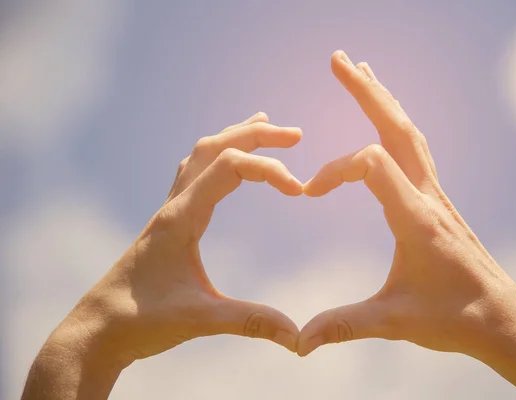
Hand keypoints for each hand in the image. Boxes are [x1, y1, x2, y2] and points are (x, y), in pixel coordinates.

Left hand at [54, 112, 302, 367]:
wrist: (97, 329)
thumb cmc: (140, 321)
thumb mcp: (199, 320)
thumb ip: (250, 322)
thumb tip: (297, 335)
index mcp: (181, 217)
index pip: (230, 167)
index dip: (270, 169)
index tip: (300, 191)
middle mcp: (175, 205)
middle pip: (215, 147)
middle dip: (257, 135)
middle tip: (295, 136)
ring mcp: (170, 211)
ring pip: (201, 155)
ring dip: (235, 137)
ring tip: (264, 125)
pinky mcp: (170, 222)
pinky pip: (194, 172)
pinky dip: (218, 155)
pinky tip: (228, 163)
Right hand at [297, 51, 515, 356]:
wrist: (501, 319)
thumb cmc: (454, 318)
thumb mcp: (394, 322)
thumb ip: (344, 325)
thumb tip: (300, 342)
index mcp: (417, 218)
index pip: (371, 164)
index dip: (334, 170)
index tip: (309, 193)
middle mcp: (429, 197)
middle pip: (396, 128)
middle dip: (366, 91)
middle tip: (339, 59)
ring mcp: (436, 195)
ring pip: (409, 134)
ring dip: (383, 101)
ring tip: (363, 72)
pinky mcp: (437, 201)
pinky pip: (415, 151)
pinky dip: (395, 127)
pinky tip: (386, 123)